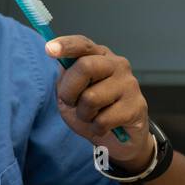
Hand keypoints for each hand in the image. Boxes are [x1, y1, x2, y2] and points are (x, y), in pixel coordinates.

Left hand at [47, 35, 154, 170]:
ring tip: (93, 116)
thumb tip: (61, 63)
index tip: (49, 49)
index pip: (82, 44)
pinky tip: (105, 126)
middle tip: (71, 103)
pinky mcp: (136, 106)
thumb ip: (66, 78)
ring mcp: (129, 84)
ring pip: (91, 98)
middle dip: (69, 90)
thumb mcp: (71, 95)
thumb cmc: (93, 112)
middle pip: (85, 67)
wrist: (119, 139)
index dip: (66, 45)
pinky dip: (96, 128)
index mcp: (100, 56)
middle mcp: (117, 64)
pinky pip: (102, 120)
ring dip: (84, 114)